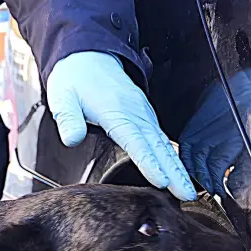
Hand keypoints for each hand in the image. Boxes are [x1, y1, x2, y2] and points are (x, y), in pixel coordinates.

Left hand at [45, 51, 195, 200]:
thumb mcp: (63, 96)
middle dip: (175, 172)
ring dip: (178, 168)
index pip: (136, 140)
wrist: (88, 55)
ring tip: (188, 191)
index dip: (149, 163)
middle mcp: (135, 112)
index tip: (161, 181)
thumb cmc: (76, 77)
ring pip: (164, 145)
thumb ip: (68, 119)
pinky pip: (162, 139)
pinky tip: (179, 172)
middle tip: (187, 195)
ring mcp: (143, 113)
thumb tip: (72, 138)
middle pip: (158, 147)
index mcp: (116, 109)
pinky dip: (172, 157)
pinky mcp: (145, 115)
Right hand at [179, 65, 250, 196]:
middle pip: (220, 166)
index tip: (238, 196)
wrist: (248, 58)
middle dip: (219, 186)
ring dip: (205, 177)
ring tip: (212, 187)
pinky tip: (199, 170)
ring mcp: (215, 122)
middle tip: (225, 198)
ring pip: (202, 159)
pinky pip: (188, 146)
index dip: (241, 183)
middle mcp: (237, 125)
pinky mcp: (200, 118)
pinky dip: (190, 162)